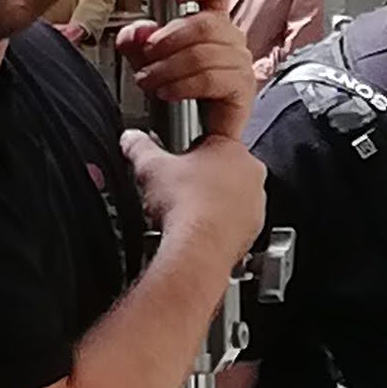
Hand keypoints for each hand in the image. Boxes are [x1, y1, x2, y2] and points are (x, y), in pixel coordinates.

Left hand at [114, 0, 252, 133]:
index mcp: (212, 21)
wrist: (193, 131)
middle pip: (207, 24)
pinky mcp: (243, 89)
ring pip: (205, 54)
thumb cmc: (178, 89)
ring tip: (149, 80)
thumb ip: (136, 41)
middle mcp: (231, 38)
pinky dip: (184, 85)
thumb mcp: (148, 60)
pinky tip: (168, 92)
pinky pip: (212, 79)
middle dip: (169, 39)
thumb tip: (136, 32)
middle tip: (146, 54)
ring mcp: (241, 63)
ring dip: (168, 68)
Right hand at [124, 120, 264, 266]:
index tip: (175, 163)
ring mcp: (255, 205)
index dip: (187, 152)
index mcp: (232, 150)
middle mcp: (251, 176)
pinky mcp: (252, 231)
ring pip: (230, 198)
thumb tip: (131, 139)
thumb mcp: (151, 168)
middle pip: (221, 171)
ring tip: (186, 212)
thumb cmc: (185, 207)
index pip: (208, 141)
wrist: (199, 248)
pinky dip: (218, 226)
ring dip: (211, 203)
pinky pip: (233, 224)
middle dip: (200, 179)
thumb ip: (140, 147)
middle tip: (178, 189)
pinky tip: (198, 230)